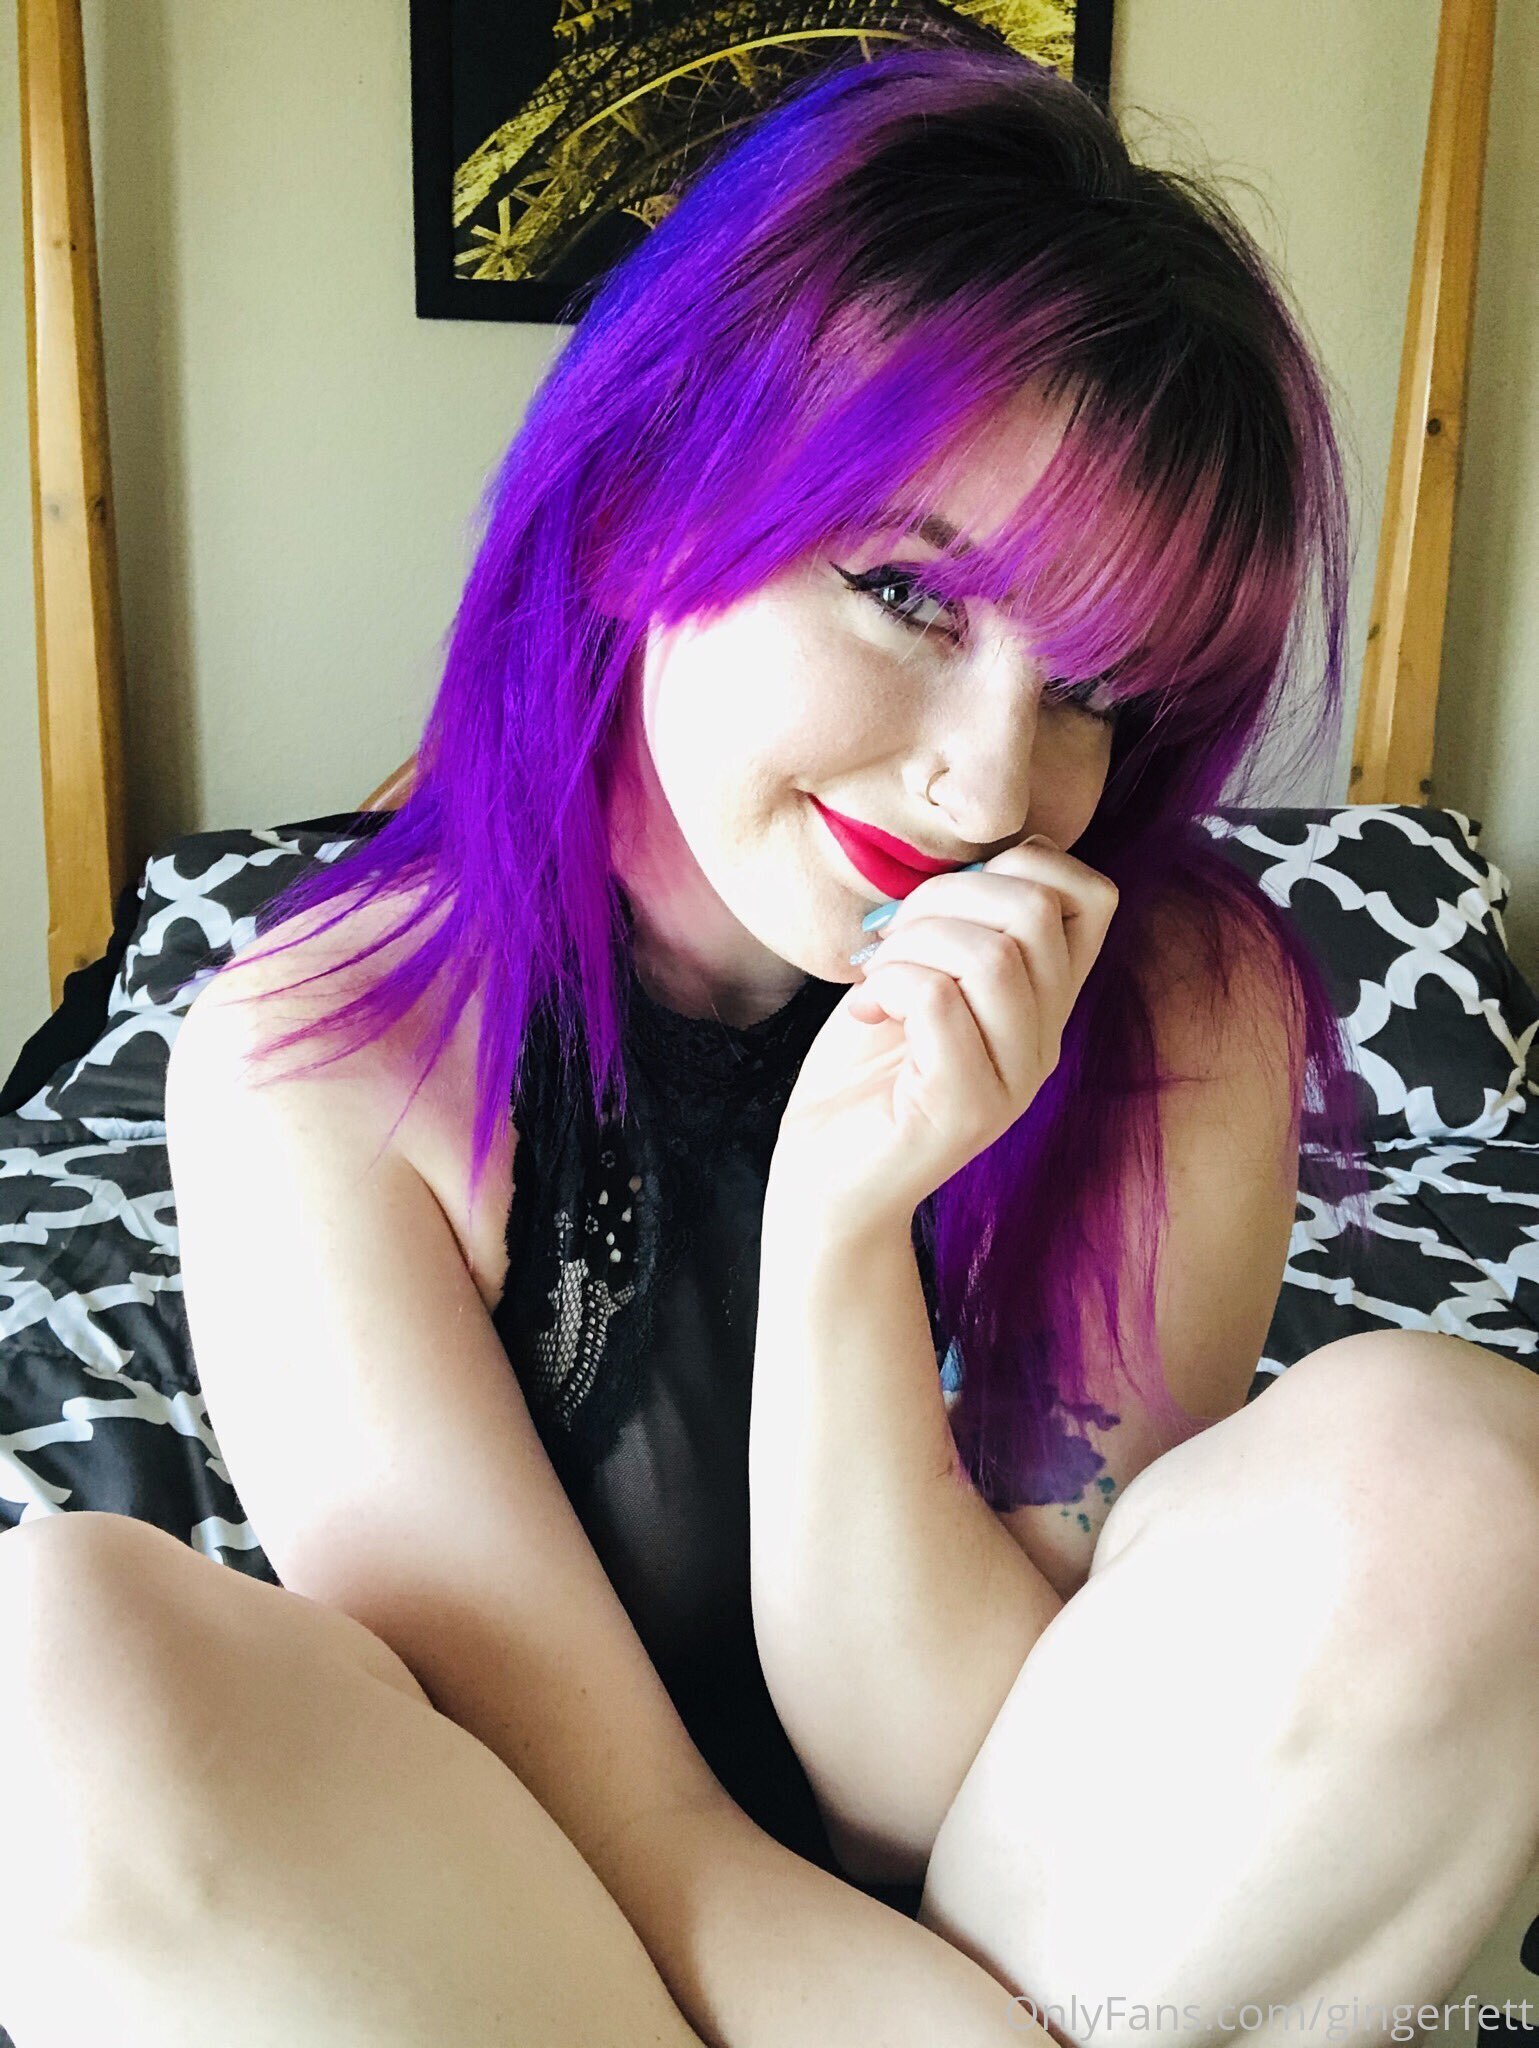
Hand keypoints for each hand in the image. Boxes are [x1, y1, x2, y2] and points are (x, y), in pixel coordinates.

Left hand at [768, 837, 1118, 1230]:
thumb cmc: (863, 1073)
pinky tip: (867, 1010)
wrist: (824, 1181)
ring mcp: (1012, 1080)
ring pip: (993, 954)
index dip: (1023, 863)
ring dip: (912, 945)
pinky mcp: (965, 1111)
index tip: (949, 900)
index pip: (1093, 895)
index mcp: (1044, 1001)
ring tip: (878, 979)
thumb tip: (968, 864)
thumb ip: (957, 925)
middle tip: (892, 942)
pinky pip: (940, 1001)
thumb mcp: (918, 975)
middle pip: (1038, 909)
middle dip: (945, 897)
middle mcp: (1045, 1040)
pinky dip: (890, 984)